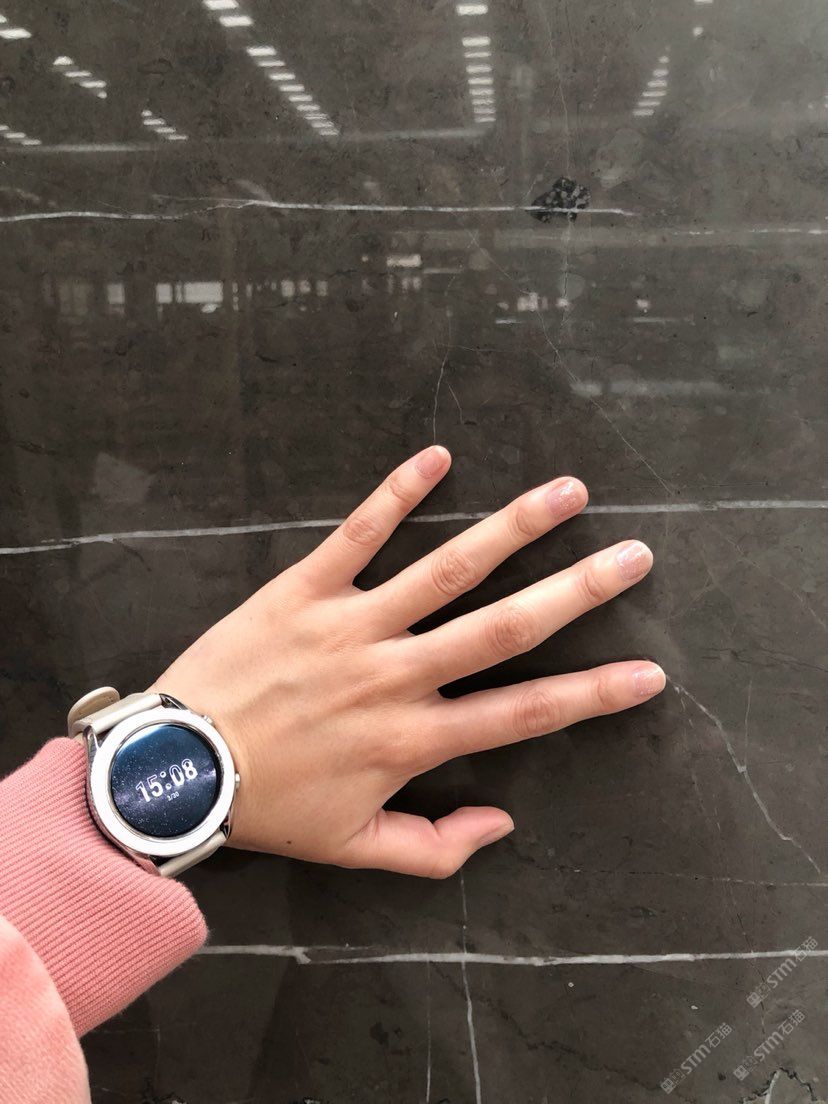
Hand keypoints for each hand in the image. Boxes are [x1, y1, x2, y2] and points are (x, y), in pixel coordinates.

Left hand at [150, 446, 663, 877]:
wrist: (174, 771)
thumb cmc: (270, 809)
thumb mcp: (354, 849)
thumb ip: (436, 848)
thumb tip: (504, 823)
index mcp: (413, 739)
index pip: (524, 713)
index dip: (593, 695)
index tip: (649, 673)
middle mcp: (394, 675)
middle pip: (504, 628)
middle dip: (579, 591)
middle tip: (635, 556)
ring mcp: (350, 626)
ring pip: (445, 570)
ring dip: (511, 528)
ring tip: (566, 494)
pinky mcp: (302, 590)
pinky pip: (356, 535)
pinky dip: (395, 493)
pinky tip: (437, 457)